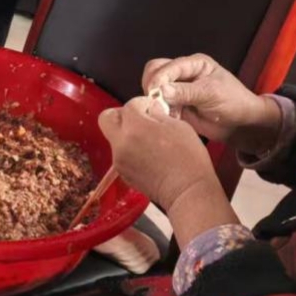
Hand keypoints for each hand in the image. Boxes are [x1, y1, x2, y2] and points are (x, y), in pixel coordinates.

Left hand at [98, 96, 237, 243]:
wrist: (188, 191)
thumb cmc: (189, 159)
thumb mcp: (178, 126)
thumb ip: (159, 114)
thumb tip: (151, 109)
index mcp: (135, 128)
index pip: (129, 105)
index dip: (141, 103)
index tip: (151, 107)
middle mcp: (121, 143)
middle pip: (107, 118)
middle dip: (121, 114)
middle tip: (139, 118)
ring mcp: (119, 160)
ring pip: (114, 137)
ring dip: (126, 133)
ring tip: (148, 139)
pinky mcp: (122, 173)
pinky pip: (120, 153)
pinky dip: (129, 149)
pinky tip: (148, 154)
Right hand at [142, 55, 281, 155]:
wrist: (241, 125)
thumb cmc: (233, 102)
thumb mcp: (211, 94)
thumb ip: (186, 91)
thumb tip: (160, 90)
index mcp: (193, 64)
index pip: (168, 65)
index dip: (159, 78)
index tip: (154, 93)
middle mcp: (183, 74)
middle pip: (155, 72)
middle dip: (152, 86)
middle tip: (155, 102)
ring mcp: (178, 90)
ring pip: (153, 88)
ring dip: (155, 100)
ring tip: (164, 112)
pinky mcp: (176, 105)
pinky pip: (159, 104)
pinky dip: (159, 111)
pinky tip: (169, 118)